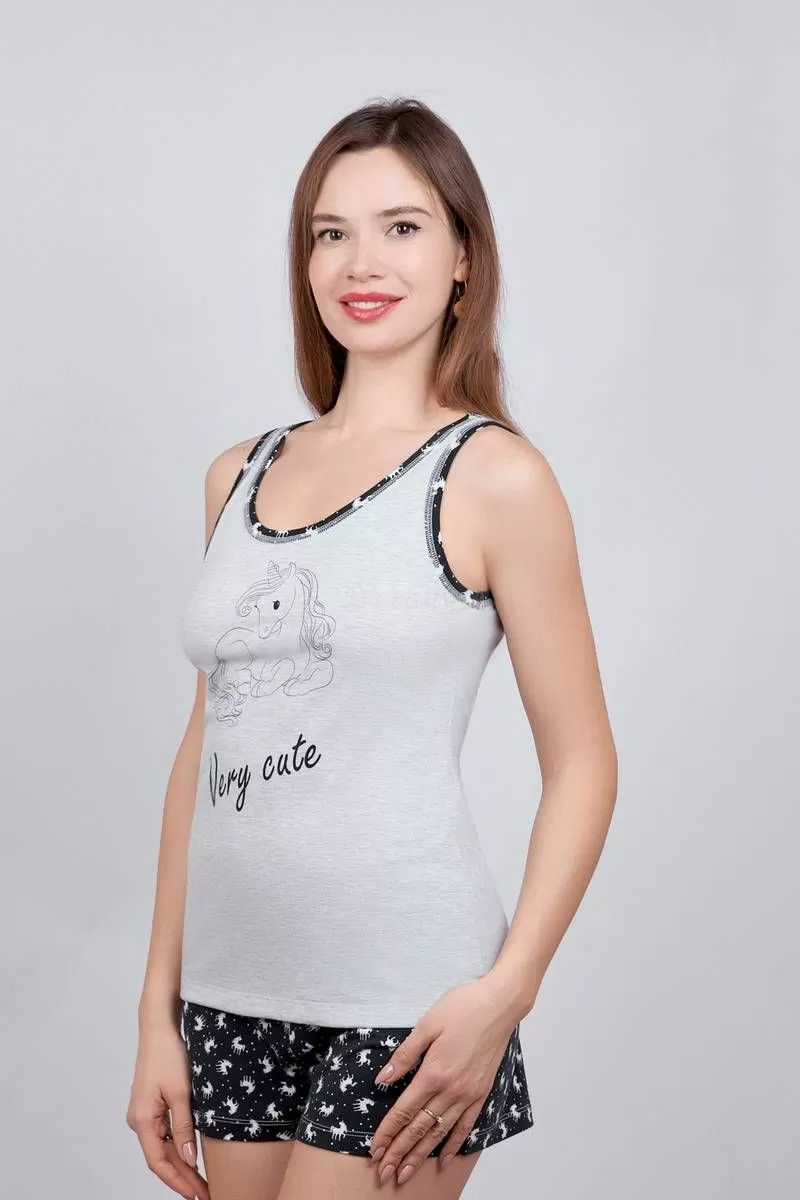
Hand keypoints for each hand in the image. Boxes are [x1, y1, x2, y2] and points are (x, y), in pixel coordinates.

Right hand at [126, 1021, 210, 1199]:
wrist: (159, 1028)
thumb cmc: (168, 1054)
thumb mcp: (181, 1093)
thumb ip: (184, 1128)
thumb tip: (189, 1159)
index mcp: (142, 1121)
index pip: (158, 1162)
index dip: (177, 1182)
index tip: (195, 1195)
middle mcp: (139, 1121)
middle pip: (161, 1157)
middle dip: (182, 1177)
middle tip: (204, 1192)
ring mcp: (145, 1113)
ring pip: (163, 1147)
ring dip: (181, 1163)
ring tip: (201, 1180)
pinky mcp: (152, 1105)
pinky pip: (164, 1133)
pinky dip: (177, 1146)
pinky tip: (192, 1155)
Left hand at [369, 973, 518, 1185]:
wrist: (499, 1005)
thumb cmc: (462, 1008)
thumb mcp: (427, 1024)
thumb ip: (404, 1055)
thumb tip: (382, 1080)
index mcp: (433, 1073)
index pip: (404, 1110)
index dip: (387, 1133)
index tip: (374, 1151)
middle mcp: (451, 1090)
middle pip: (419, 1128)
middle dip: (398, 1152)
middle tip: (383, 1173)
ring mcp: (468, 1094)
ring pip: (439, 1133)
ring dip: (420, 1156)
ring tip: (404, 1174)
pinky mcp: (481, 1093)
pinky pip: (466, 1126)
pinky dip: (453, 1145)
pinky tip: (443, 1159)